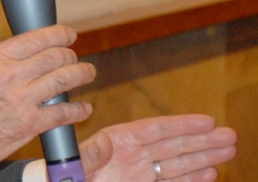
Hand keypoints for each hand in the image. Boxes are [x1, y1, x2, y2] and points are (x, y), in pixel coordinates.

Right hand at [0, 24, 95, 169]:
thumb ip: (1, 62)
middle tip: (75, 59)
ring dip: (81, 74)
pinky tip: (83, 108)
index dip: (59, 34)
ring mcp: (22, 99)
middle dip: (71, 56)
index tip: (69, 35)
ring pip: (64, 79)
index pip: (36, 38)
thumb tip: (26, 56)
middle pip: (54, 57)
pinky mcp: (30, 123)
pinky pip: (63, 112)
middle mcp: (9, 74)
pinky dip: (78, 109)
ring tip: (88, 73)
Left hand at [81, 115, 236, 180]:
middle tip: (230, 135)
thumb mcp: (77, 163)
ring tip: (227, 151)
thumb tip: (106, 141)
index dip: (180, 125)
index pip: (154, 129)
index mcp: (117, 141)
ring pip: (177, 163)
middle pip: (173, 144)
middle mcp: (133, 154)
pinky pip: (171, 181)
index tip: (206, 121)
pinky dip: (191, 178)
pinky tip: (209, 173)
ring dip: (203, 157)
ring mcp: (140, 172)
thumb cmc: (67, 176)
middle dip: (202, 140)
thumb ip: (92, 153)